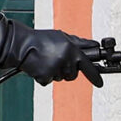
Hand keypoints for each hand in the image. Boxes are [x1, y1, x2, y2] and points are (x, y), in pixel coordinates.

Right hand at [0, 20, 118, 86]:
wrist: (20, 44)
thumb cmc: (41, 39)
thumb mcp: (62, 36)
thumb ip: (80, 43)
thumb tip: (95, 46)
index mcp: (72, 50)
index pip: (88, 66)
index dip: (95, 76)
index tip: (100, 83)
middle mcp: (65, 61)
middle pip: (73, 74)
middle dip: (68, 70)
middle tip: (57, 60)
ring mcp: (55, 70)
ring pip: (61, 78)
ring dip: (55, 72)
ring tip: (45, 60)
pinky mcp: (44, 77)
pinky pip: (49, 81)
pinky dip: (44, 75)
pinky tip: (39, 65)